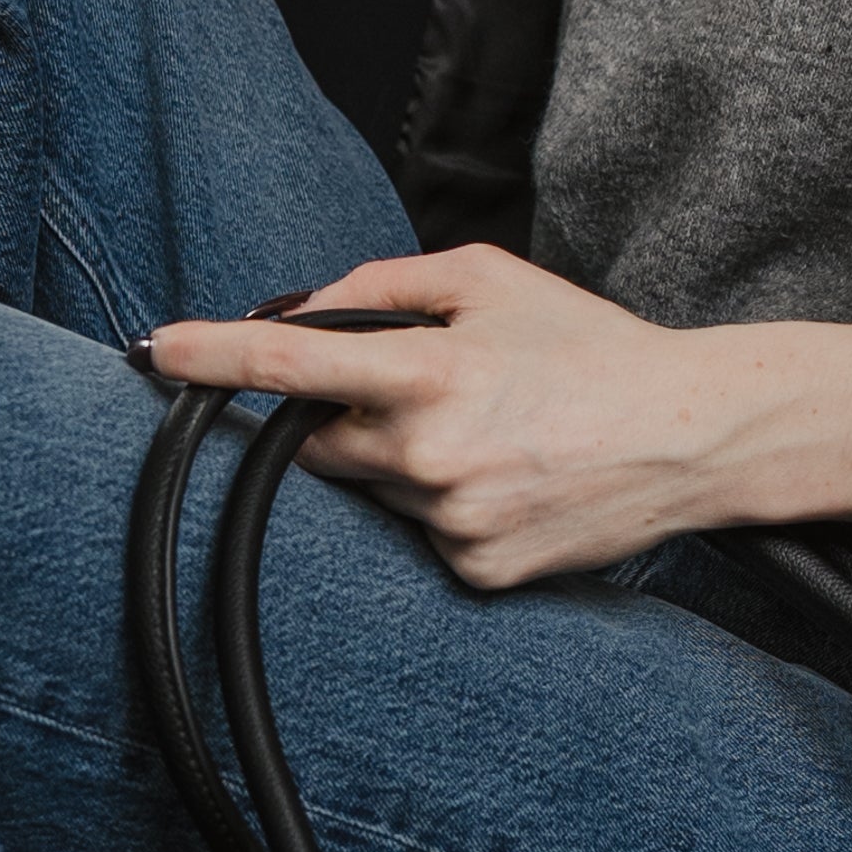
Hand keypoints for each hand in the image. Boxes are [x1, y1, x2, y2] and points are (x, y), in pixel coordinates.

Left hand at [138, 247, 851, 592]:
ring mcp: (454, 522)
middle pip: (317, 445)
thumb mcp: (493, 280)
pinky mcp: (478, 571)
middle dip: (335, 420)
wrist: (693, 435)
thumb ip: (387, 283)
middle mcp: (434, 454)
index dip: (217, 355)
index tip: (158, 348)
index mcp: (434, 371)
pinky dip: (445, 507)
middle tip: (415, 394)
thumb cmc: (593, 346)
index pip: (297, 364)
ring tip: (491, 435)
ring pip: (373, 492)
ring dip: (400, 462)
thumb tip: (310, 307)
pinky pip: (422, 536)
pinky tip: (510, 480)